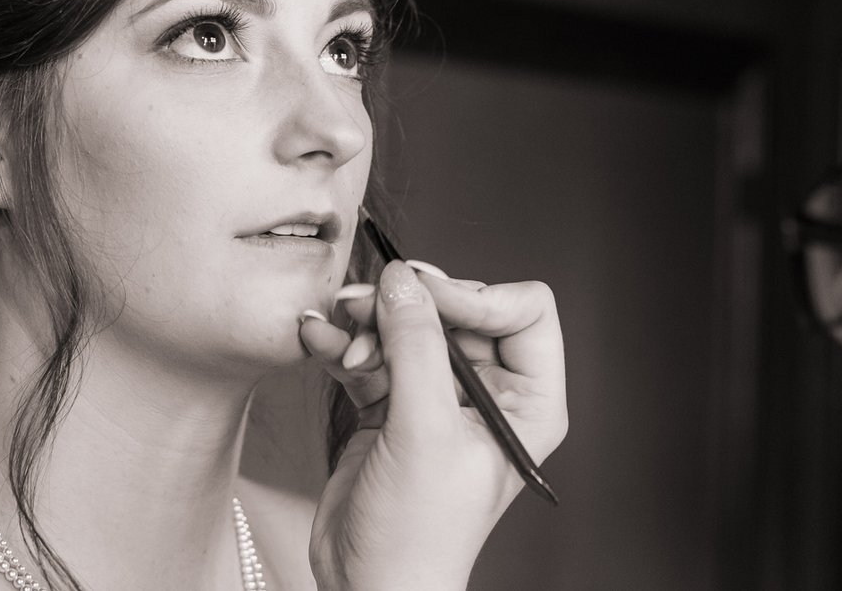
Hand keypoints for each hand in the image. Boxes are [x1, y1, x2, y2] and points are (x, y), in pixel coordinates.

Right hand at [297, 259, 566, 590]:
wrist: (368, 584)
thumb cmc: (419, 535)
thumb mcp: (424, 431)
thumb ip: (414, 347)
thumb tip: (402, 280)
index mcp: (526, 401)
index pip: (521, 309)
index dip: (472, 295)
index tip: (421, 298)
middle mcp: (487, 393)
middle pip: (454, 309)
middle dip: (404, 307)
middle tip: (362, 308)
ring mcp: (437, 397)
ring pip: (407, 324)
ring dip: (365, 323)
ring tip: (337, 335)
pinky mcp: (391, 404)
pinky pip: (369, 350)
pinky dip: (342, 342)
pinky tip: (316, 339)